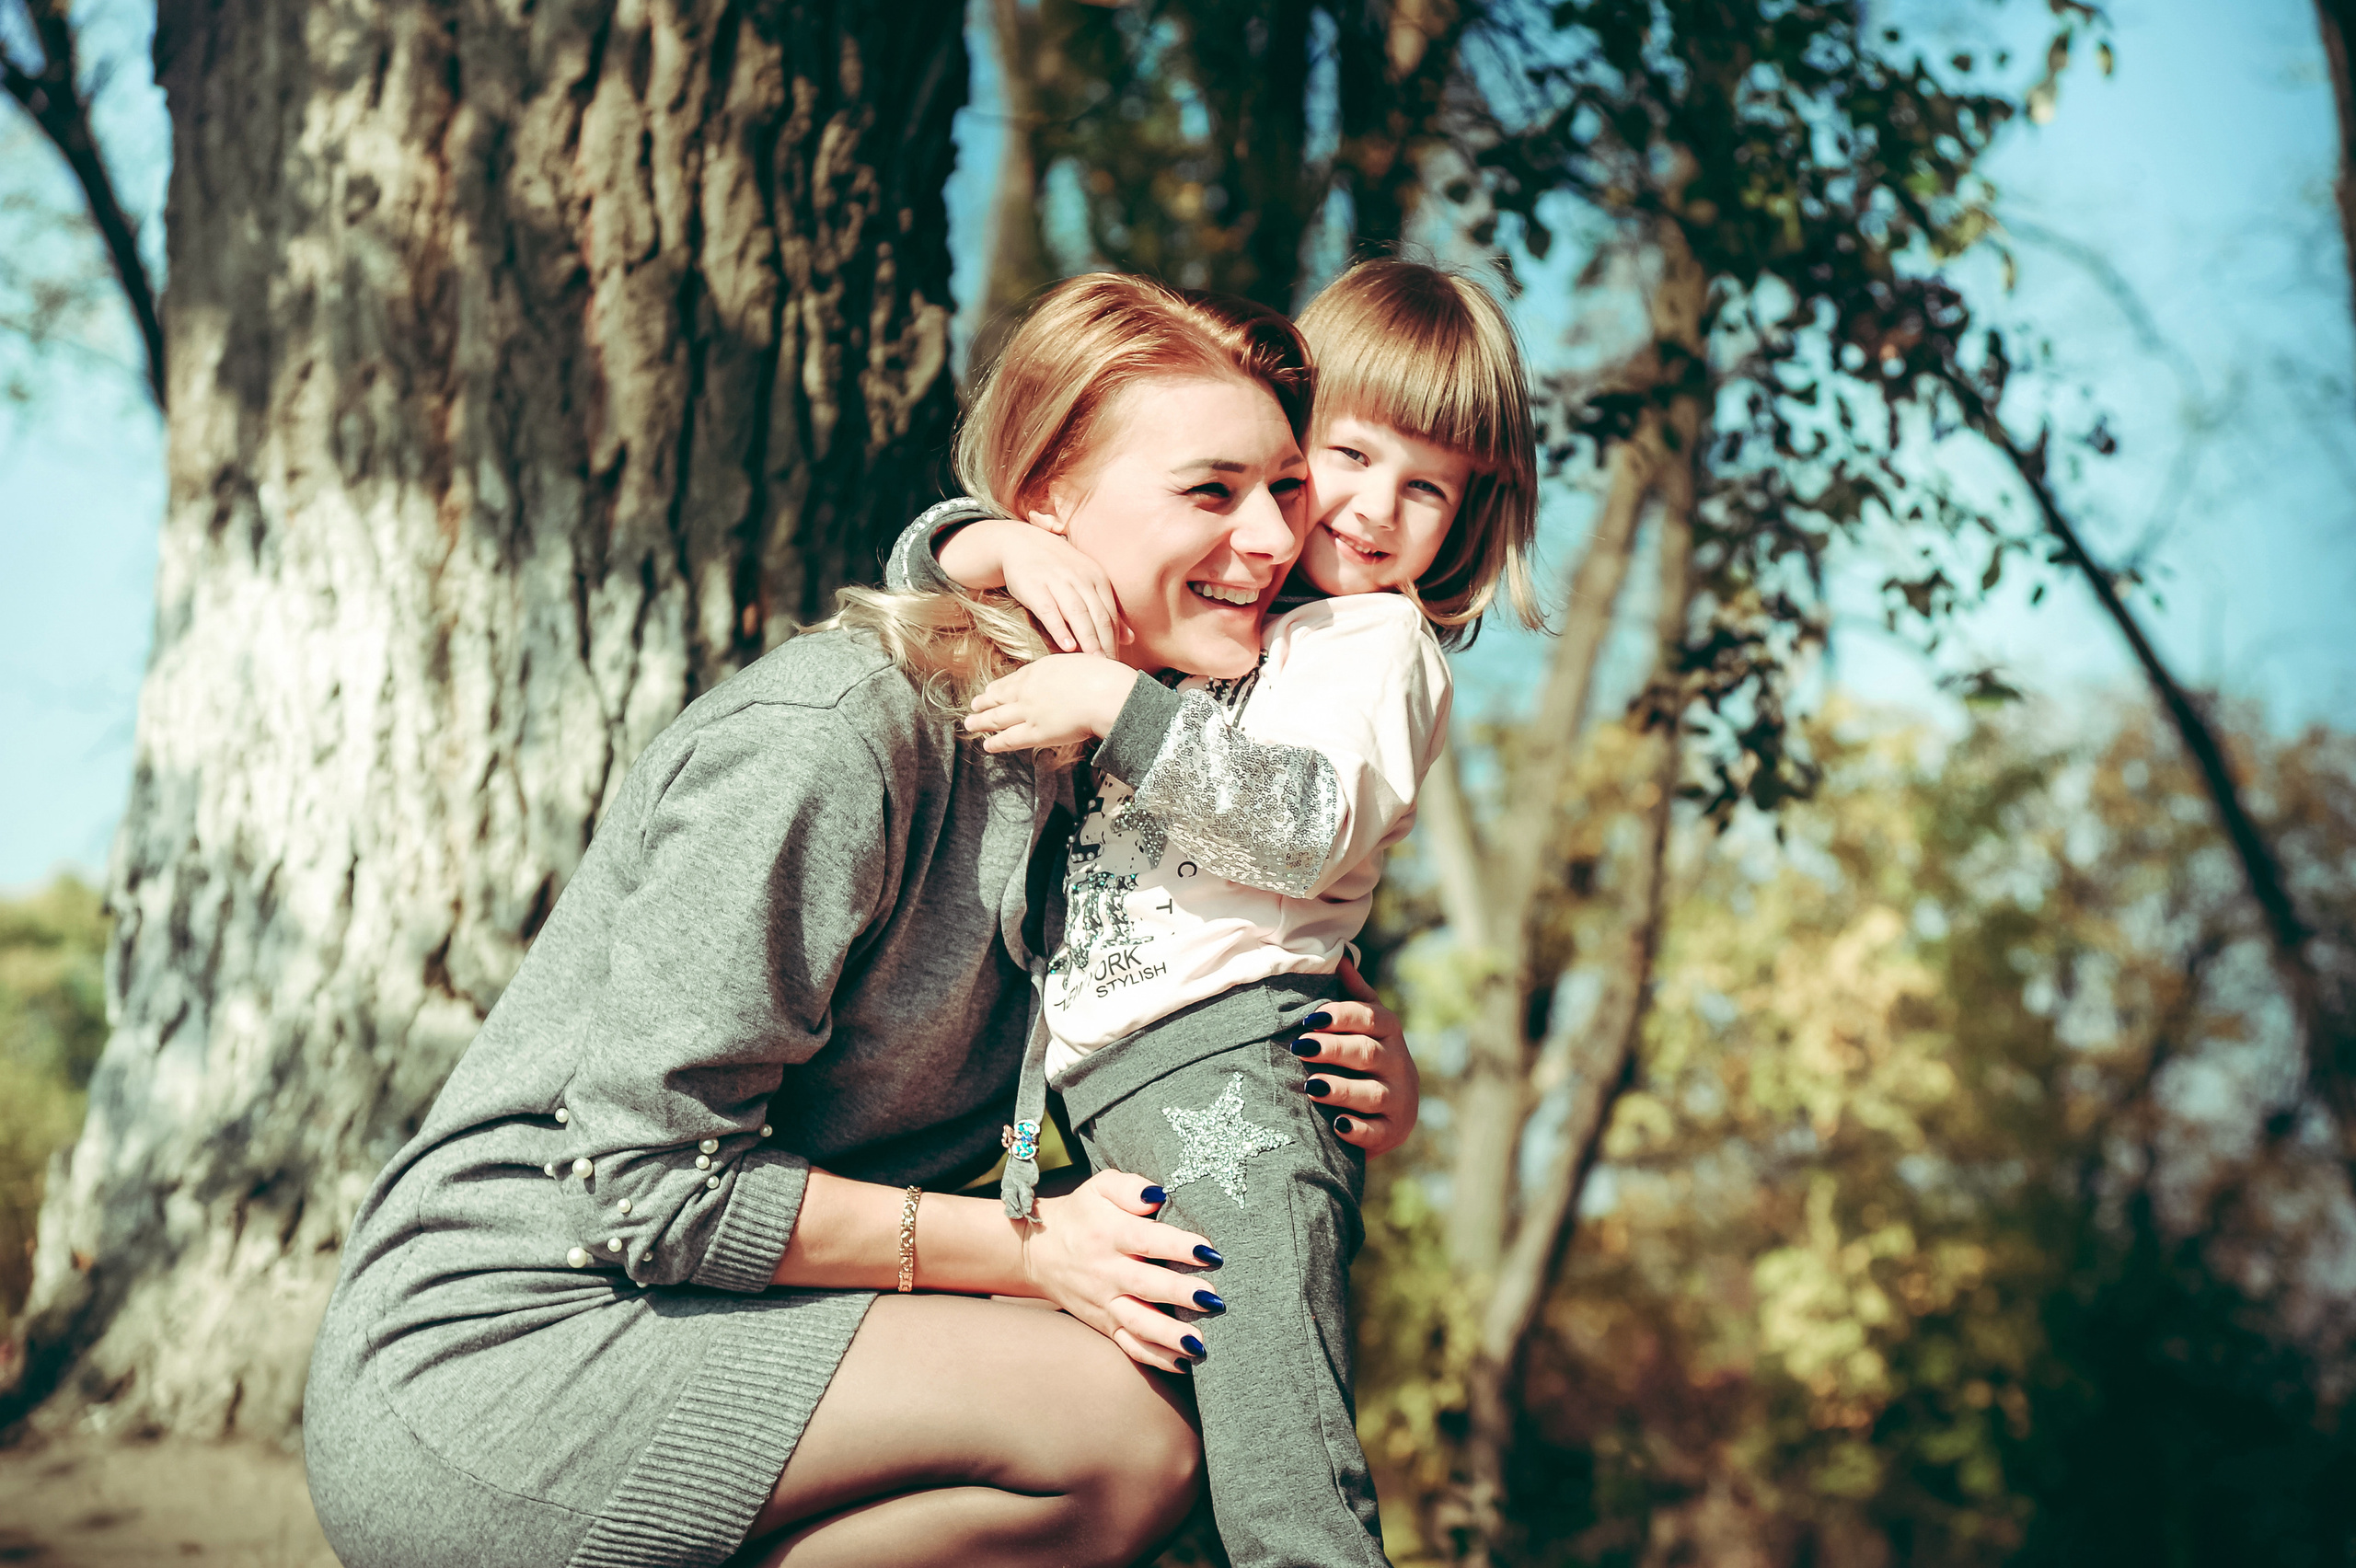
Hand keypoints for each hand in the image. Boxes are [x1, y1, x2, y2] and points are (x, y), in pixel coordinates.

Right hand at [939, 518, 1127, 656]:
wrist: (1020, 544)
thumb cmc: (1057, 569)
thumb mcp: (1086, 583)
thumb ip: (1107, 610)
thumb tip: (1130, 638)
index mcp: (1096, 578)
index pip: (1110, 614)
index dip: (1115, 640)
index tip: (1118, 663)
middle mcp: (1080, 578)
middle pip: (1098, 615)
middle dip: (1105, 643)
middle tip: (1109, 668)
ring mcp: (1057, 581)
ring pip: (1077, 613)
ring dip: (1087, 638)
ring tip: (1093, 660)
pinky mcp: (1034, 587)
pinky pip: (1049, 610)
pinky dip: (1059, 628)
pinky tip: (1067, 646)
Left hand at [964, 654, 1138, 752]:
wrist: (1104, 693)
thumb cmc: (1101, 676)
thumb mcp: (1079, 662)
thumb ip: (1066, 670)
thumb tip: (1069, 674)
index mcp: (1039, 670)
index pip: (1014, 679)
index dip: (1000, 686)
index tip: (991, 689)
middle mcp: (1028, 690)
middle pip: (1000, 697)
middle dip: (985, 702)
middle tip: (974, 705)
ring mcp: (1029, 712)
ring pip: (998, 718)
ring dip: (982, 721)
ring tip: (970, 724)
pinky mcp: (1036, 733)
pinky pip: (1010, 739)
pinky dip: (996, 742)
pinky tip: (987, 744)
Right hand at [1020, 1170, 1223, 1373]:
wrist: (1038, 1251)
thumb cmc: (1082, 1214)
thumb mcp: (1099, 1187)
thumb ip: (1129, 1187)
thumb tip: (1158, 1195)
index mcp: (1109, 1233)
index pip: (1147, 1239)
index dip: (1178, 1246)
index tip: (1209, 1252)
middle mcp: (1106, 1271)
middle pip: (1145, 1285)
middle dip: (1179, 1293)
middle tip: (1213, 1299)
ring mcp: (1104, 1302)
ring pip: (1138, 1323)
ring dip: (1169, 1335)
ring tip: (1200, 1344)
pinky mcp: (1104, 1324)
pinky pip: (1129, 1345)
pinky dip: (1154, 1357)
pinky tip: (1183, 1363)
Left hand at [1291, 958, 1418, 1156]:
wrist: (1390, 1111)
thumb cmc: (1366, 1057)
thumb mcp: (1365, 1025)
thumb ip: (1354, 995)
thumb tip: (1340, 956)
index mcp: (1389, 1031)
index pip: (1370, 1018)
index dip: (1341, 1016)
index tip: (1309, 1018)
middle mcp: (1399, 1063)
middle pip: (1367, 1053)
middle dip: (1334, 1049)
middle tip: (1301, 1048)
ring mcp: (1399, 1099)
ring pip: (1372, 1093)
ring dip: (1341, 1089)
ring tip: (1311, 1086)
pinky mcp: (1393, 1131)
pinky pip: (1377, 1132)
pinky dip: (1357, 1129)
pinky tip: (1336, 1125)